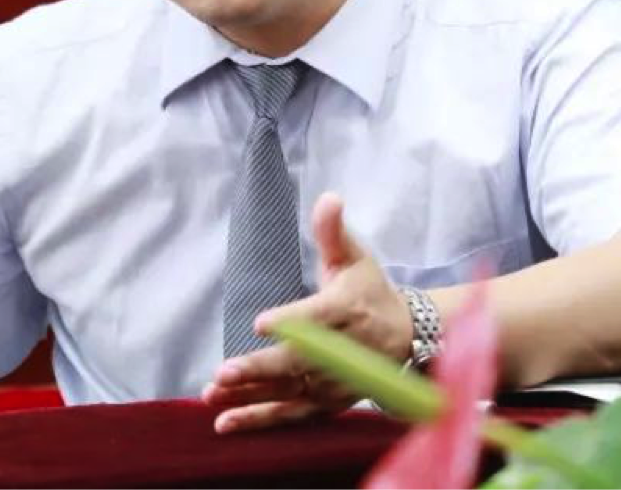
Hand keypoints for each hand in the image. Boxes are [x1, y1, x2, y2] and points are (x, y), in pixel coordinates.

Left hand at [202, 191, 413, 432]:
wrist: (407, 336)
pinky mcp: (328, 404)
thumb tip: (328, 197)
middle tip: (224, 371)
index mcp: (347, 310)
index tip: (261, 322)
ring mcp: (335, 383)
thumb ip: (334, 232)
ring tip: (213, 396)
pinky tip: (225, 423)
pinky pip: (291, 415)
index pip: (318, 317)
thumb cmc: (371, 290)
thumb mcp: (356, 256)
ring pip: (290, 393)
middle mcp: (342, 352)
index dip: (291, 322)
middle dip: (260, 368)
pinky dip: (260, 421)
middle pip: (299, 363)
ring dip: (250, 397)